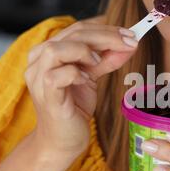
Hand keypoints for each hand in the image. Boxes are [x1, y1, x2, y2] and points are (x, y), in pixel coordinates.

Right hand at [24, 17, 137, 160]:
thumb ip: (106, 60)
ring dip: (84, 51)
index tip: (131, 34)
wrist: (63, 140)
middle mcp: (38, 60)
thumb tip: (129, 44)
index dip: (106, 29)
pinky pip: (57, 76)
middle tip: (129, 42)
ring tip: (99, 62)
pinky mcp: (45, 95)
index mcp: (49, 51)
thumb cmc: (74, 108)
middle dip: (105, 36)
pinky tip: (86, 79)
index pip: (78, 30)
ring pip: (56, 49)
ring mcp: (38, 78)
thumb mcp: (92, 77)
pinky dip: (75, 73)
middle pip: (72, 35)